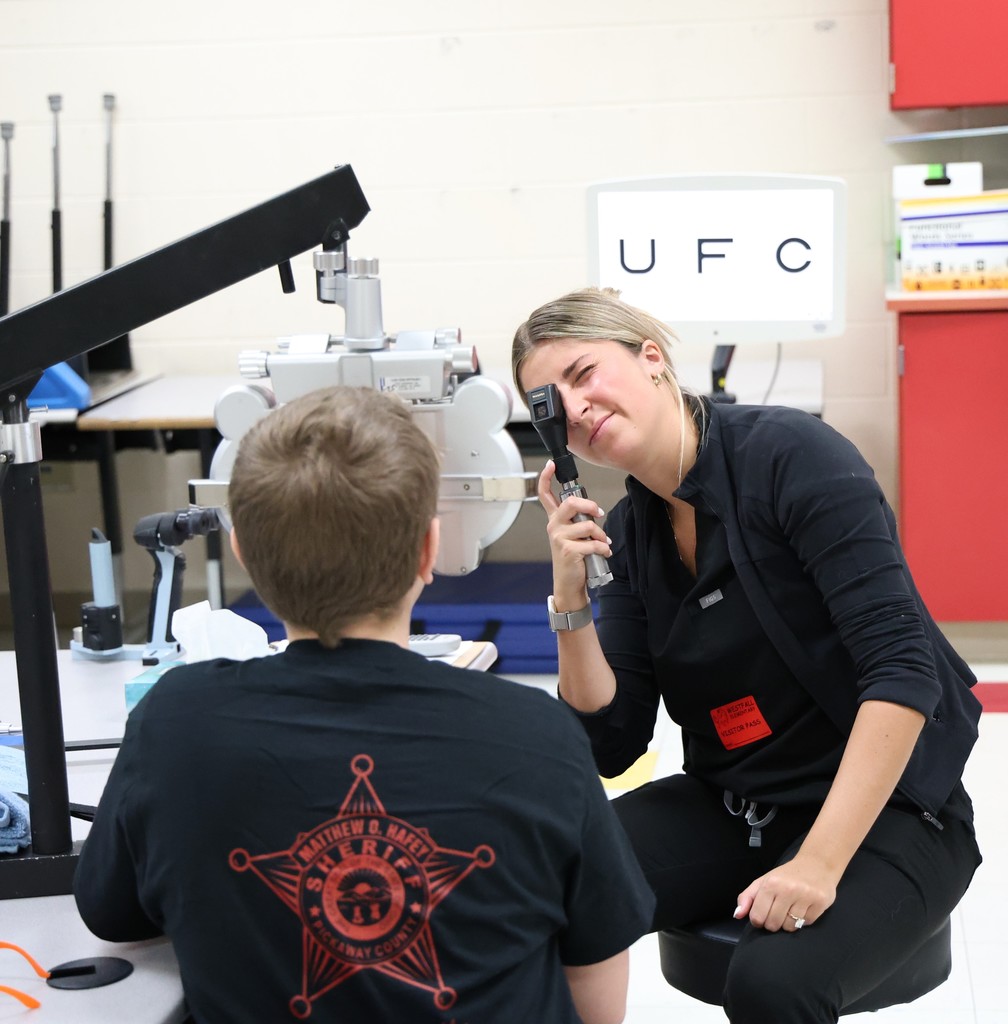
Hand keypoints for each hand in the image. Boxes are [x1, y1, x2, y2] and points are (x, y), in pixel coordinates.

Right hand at [536, 460, 610, 603]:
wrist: (569, 583)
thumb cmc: (574, 558)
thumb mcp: (573, 536)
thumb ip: (579, 521)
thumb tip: (595, 512)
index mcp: (554, 520)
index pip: (544, 495)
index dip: (546, 478)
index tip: (550, 464)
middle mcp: (553, 526)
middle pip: (570, 503)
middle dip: (589, 506)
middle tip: (599, 513)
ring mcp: (559, 538)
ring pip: (587, 525)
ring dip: (601, 535)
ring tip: (602, 543)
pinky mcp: (568, 550)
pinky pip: (593, 543)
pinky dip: (603, 548)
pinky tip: (603, 553)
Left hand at [733, 851, 838, 932]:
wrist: (816, 864)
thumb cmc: (787, 875)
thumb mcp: (764, 881)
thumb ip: (747, 897)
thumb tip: (737, 914)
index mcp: (771, 884)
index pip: (758, 916)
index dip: (758, 920)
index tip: (762, 915)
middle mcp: (788, 889)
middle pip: (773, 924)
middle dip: (773, 923)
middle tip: (777, 913)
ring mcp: (805, 896)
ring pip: (790, 927)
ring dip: (788, 923)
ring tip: (790, 910)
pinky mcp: (820, 903)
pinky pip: (806, 924)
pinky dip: (803, 920)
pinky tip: (803, 908)